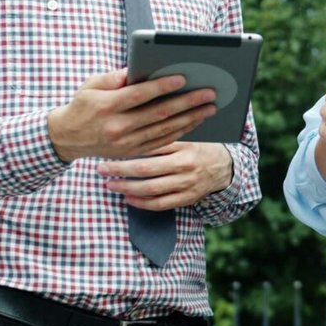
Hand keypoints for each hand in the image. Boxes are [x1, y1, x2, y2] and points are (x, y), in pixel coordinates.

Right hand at [47, 69, 216, 161]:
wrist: (68, 137)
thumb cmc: (83, 105)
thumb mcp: (90, 85)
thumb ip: (114, 77)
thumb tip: (136, 69)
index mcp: (106, 107)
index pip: (140, 95)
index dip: (162, 86)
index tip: (183, 77)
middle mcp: (118, 127)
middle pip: (159, 114)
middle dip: (187, 102)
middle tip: (209, 92)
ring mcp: (126, 143)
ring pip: (164, 130)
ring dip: (190, 118)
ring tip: (209, 107)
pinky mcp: (133, 152)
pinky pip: (162, 141)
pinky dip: (180, 131)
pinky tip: (195, 121)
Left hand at [96, 142, 233, 209]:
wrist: (225, 167)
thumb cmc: (200, 146)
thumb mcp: (186, 134)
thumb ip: (164, 132)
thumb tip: (136, 121)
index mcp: (184, 146)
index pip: (151, 146)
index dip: (128, 147)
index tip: (108, 147)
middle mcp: (185, 166)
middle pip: (146, 169)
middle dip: (120, 169)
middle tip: (101, 168)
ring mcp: (186, 185)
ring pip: (151, 189)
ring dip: (127, 187)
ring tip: (110, 184)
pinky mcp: (187, 199)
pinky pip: (161, 204)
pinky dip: (142, 203)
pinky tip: (128, 198)